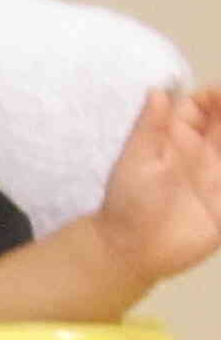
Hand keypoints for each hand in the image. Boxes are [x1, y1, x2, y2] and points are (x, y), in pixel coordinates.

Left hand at [92, 85, 220, 299]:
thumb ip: (149, 127)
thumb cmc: (128, 202)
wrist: (130, 249)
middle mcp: (203, 152)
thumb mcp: (135, 161)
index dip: (213, 97)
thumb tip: (158, 89)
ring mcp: (218, 174)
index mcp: (179, 139)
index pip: (202, 107)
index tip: (218, 95)